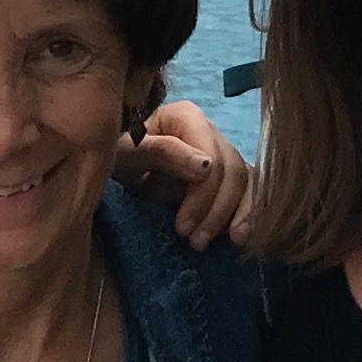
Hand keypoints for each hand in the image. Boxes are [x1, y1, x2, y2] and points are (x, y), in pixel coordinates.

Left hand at [117, 99, 252, 248]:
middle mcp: (210, 131)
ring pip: (245, 182)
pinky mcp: (225, 176)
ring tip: (216, 243)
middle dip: (217, 211)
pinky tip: (238, 237)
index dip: (203, 194)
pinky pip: (248, 192)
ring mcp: (221, 152)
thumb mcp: (127, 153)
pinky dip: (247, 214)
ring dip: (235, 216)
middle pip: (232, 170)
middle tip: (194, 242)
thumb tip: (206, 167)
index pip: (212, 156)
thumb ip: (162, 151)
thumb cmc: (115, 157)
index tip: (183, 228)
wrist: (113, 171)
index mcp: (187, 117)